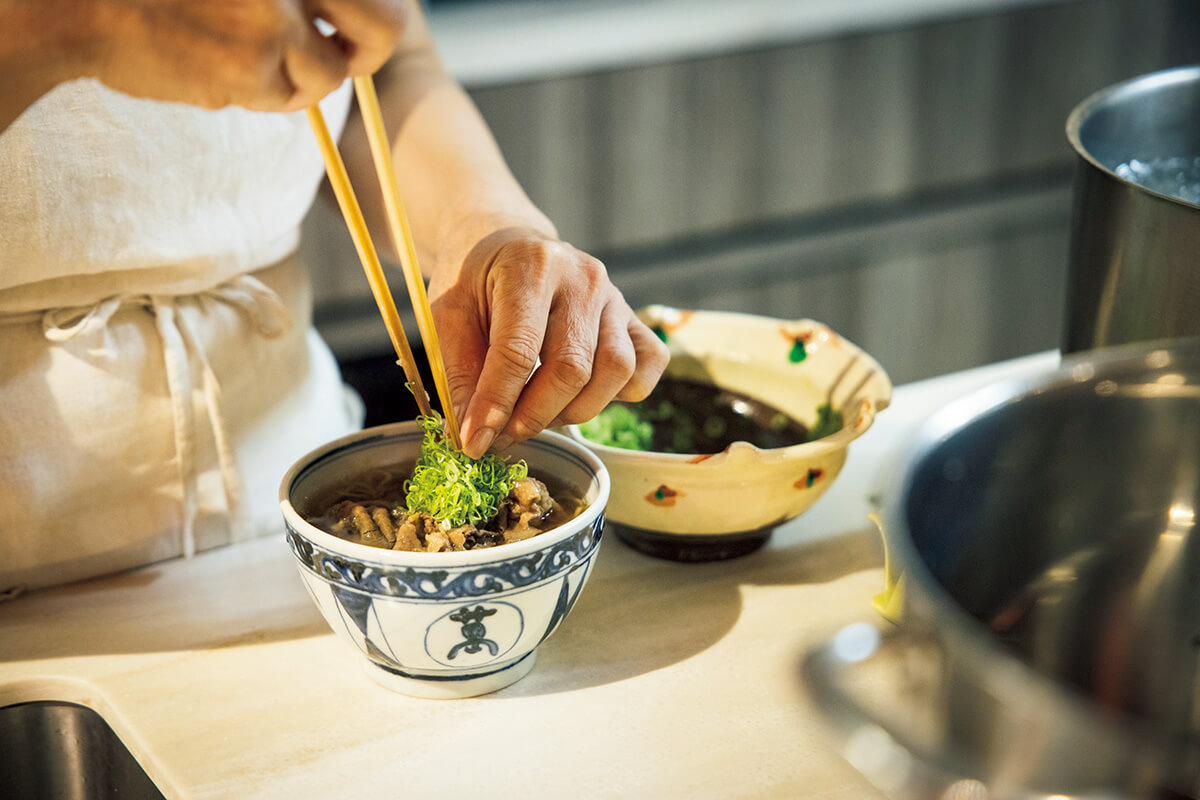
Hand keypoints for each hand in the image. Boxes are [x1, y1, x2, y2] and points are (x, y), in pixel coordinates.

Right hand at [75, 0, 407, 110]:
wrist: (76, 1)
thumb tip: (342, 16)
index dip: (371, 8)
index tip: (353, 22)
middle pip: (387, 22)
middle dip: (369, 49)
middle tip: (345, 57)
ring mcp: (278, 14)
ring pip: (330, 72)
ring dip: (297, 77)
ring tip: (239, 56)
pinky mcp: (256, 61)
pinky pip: (287, 97)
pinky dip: (259, 93)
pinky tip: (214, 68)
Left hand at [429, 227, 669, 458]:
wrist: (507, 244)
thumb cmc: (476, 280)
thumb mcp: (449, 315)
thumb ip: (461, 372)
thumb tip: (475, 435)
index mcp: (531, 267)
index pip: (518, 349)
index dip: (497, 403)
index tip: (477, 441)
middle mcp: (583, 278)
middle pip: (572, 368)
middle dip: (535, 415)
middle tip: (505, 434)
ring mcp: (615, 296)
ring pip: (615, 371)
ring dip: (575, 409)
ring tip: (539, 412)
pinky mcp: (634, 316)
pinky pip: (646, 365)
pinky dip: (620, 393)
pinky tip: (582, 392)